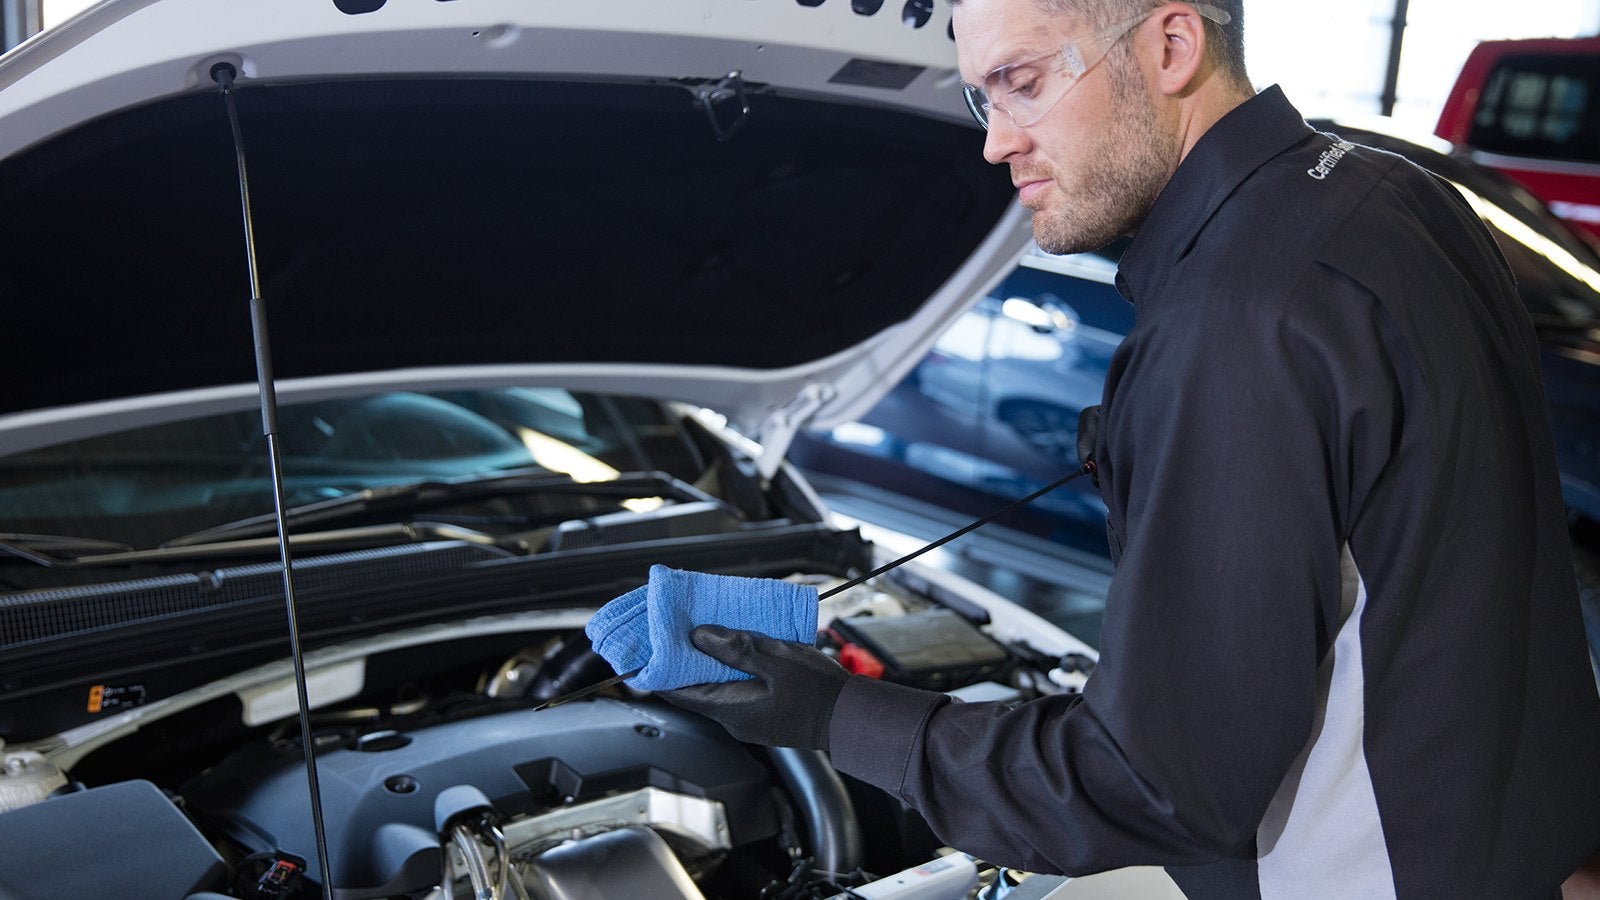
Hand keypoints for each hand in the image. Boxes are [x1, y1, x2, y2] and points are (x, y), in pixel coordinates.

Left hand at [659, 624, 848, 750]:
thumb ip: (737, 648)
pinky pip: (737, 688)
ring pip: (717, 687)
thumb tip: (698, 636)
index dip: (658, 671)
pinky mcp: (764, 713)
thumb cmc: (820, 693)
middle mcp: (734, 718)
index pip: (677, 692)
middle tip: (678, 629)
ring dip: (711, 661)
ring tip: (709, 631)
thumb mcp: (778, 660)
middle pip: (695, 687)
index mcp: (731, 708)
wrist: (853, 719)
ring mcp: (749, 718)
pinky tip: (740, 647)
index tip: (648, 648)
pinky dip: (732, 668)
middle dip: (686, 659)